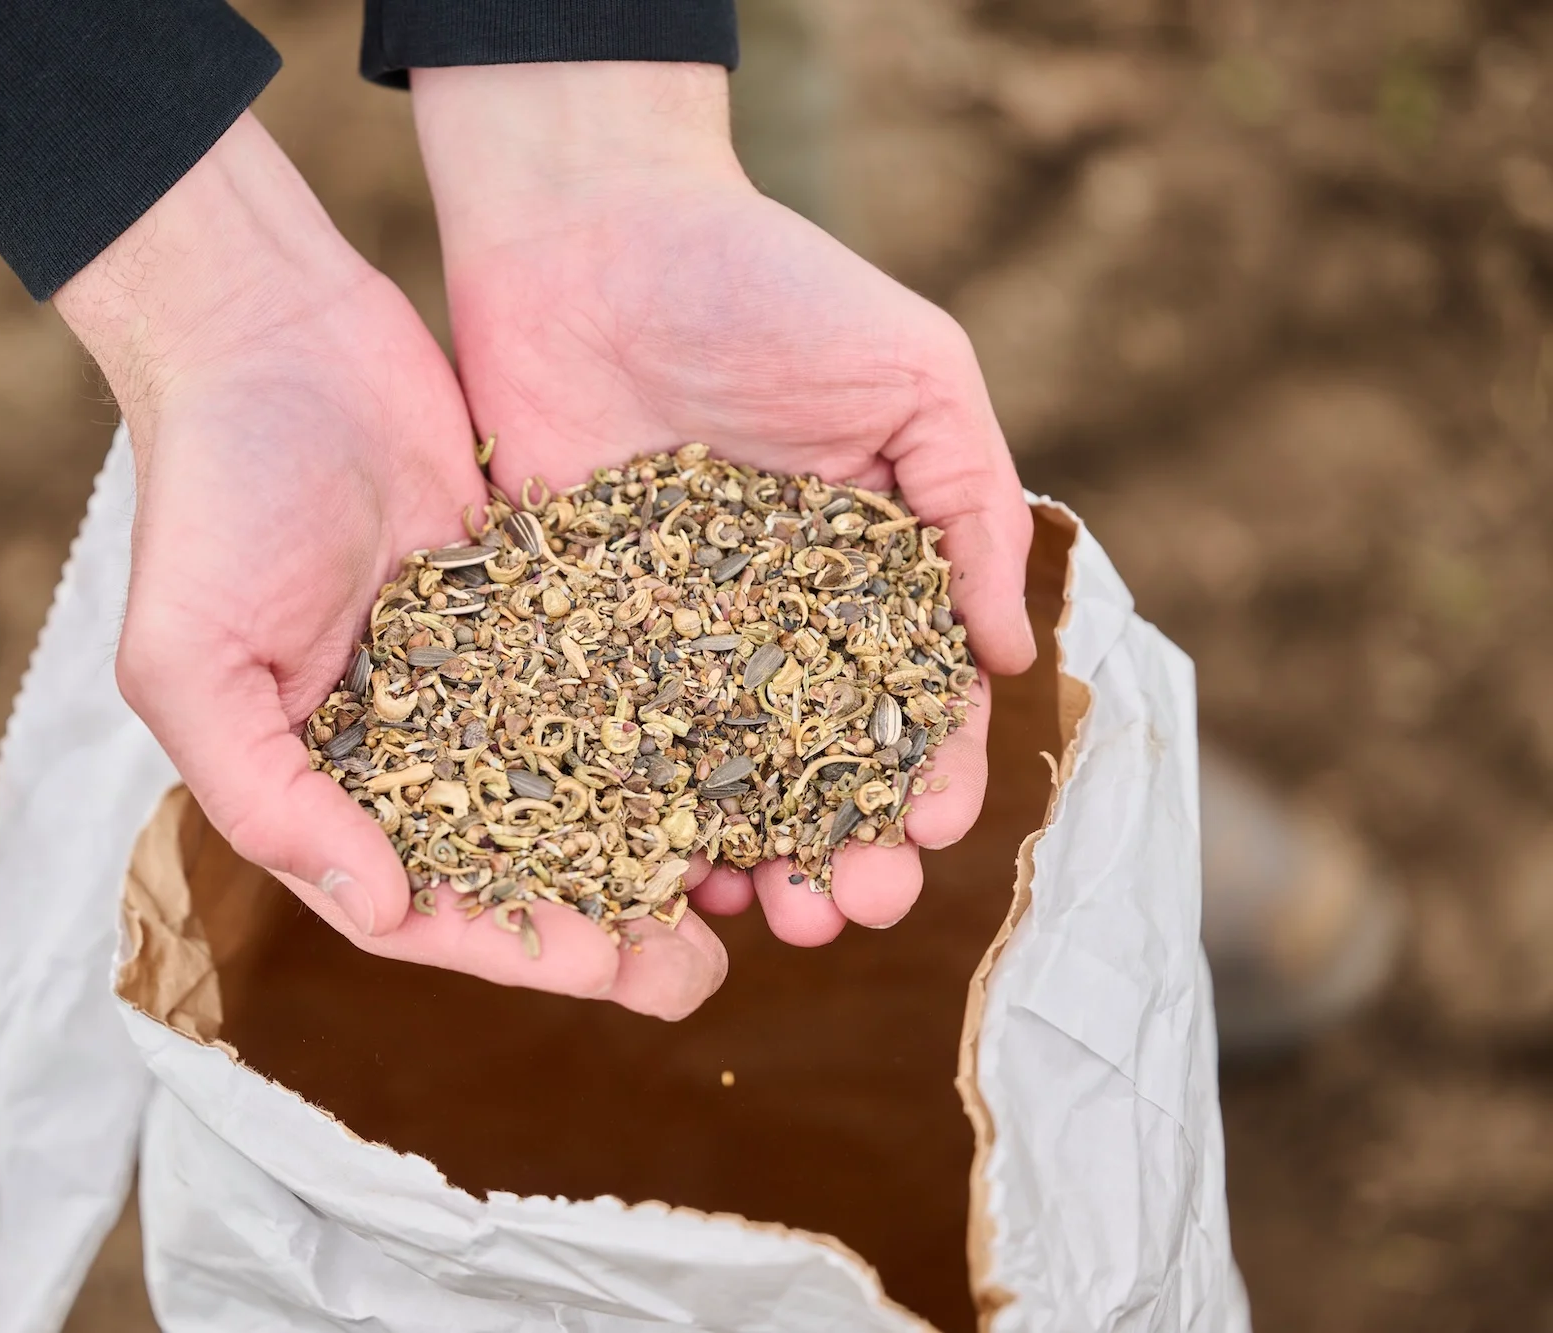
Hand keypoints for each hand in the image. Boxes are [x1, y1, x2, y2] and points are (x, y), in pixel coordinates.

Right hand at [53, 116, 723, 1016]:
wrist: (272, 332)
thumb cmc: (210, 494)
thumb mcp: (191, 658)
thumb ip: (264, 796)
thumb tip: (379, 909)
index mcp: (325, 782)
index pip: (424, 901)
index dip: (518, 946)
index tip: (614, 969)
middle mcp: (410, 744)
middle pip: (521, 864)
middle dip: (609, 923)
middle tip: (699, 967)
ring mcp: (481, 673)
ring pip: (581, 784)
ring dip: (654, 842)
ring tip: (745, 885)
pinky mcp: (540, 600)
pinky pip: (612, 680)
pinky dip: (669, 726)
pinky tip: (747, 759)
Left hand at [412, 64, 1036, 945]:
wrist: (591, 226)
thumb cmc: (765, 282)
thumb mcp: (911, 373)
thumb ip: (969, 507)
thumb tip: (1012, 659)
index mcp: (858, 571)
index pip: (909, 701)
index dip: (931, 776)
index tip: (937, 833)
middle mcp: (766, 619)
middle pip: (815, 766)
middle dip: (845, 847)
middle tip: (852, 909)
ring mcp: (664, 631)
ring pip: (714, 778)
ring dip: (750, 855)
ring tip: (772, 914)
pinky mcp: (569, 623)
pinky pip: (604, 737)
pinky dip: (634, 809)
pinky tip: (660, 868)